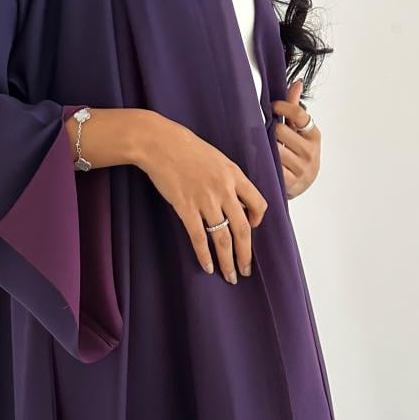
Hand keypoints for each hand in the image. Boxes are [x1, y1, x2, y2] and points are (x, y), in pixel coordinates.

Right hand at [133, 113, 267, 282]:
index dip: (258, 220)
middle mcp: (224, 190)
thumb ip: (229, 179)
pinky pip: (199, 237)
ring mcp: (205, 200)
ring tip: (230, 276)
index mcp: (235, 176)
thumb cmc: (187, 148)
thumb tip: (235, 200)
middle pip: (242, 229)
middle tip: (245, 270)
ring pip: (222, 238)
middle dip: (245, 254)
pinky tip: (208, 266)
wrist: (160, 143)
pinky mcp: (185, 207)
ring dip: (228, 260)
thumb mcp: (217, 158)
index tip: (252, 228)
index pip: (258, 204)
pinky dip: (204, 254)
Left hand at [271, 79, 320, 199]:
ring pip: (274, 149)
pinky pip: (272, 166)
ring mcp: (301, 168)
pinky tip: (262, 158)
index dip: (283, 107)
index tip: (272, 106)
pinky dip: (265, 161)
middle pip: (280, 131)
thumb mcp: (299, 132)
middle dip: (270, 129)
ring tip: (260, 144)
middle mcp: (310, 152)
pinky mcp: (291, 182)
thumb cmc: (299, 154)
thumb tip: (297, 83)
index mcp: (314, 136)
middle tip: (263, 130)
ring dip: (264, 145)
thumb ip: (295, 109)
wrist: (301, 184)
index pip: (299, 115)